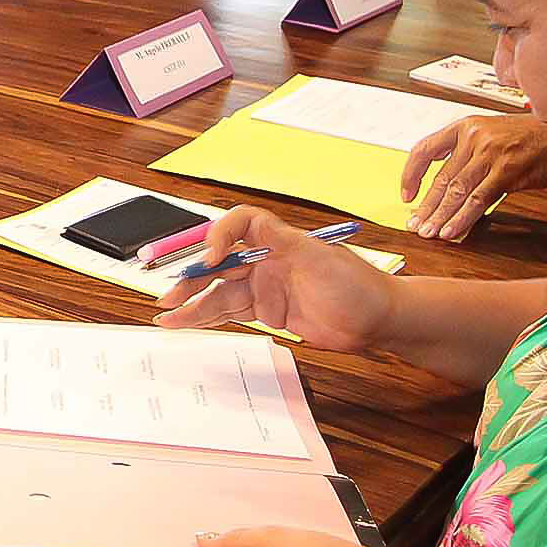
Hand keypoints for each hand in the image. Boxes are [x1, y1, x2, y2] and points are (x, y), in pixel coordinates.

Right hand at [152, 204, 395, 351]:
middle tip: (170, 296)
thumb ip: (276, 240)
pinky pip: (231, 313)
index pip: (240, 224)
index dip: (219, 236)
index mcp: (278, 239)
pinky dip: (208, 318)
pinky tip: (189, 323)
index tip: (211, 259)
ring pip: (220, 293)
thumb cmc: (358, 284)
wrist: (379, 320)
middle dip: (192, 279)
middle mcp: (268, 260)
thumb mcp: (317, 256)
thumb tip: (239, 228)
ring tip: (167, 316)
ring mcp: (267, 286)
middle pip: (220, 265)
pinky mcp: (269, 312)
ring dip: (193, 304)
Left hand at [399, 116, 546, 241]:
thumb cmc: (530, 140)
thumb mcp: (492, 137)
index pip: (425, 150)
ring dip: (441, 216)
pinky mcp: (507, 170)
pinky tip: (452, 231)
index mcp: (465, 126)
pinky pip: (478, 199)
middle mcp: (474, 136)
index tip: (406, 195)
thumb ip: (467, 158)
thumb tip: (443, 192)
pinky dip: (462, 218)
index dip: (411, 174)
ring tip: (429, 232)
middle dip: (426, 206)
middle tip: (415, 225)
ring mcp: (490, 152)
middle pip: (441, 177)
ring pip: (457, 191)